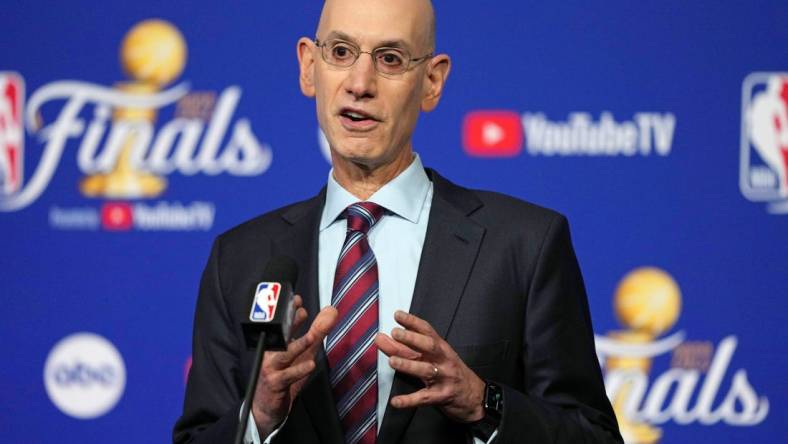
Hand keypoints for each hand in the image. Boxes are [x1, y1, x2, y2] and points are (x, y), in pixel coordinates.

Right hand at [252, 296, 337, 435]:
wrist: (267, 406)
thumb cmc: (285, 375)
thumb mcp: (305, 351)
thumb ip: (318, 331)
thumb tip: (331, 310)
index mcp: (278, 342)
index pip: (283, 323)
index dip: (289, 311)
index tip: (297, 299)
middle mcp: (272, 353)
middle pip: (281, 336)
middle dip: (290, 322)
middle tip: (301, 311)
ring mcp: (272, 368)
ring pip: (283, 355)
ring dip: (297, 345)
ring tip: (311, 337)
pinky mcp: (275, 384)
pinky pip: (287, 376)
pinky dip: (298, 370)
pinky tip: (310, 364)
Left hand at [376, 310, 485, 422]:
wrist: (475, 398)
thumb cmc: (449, 373)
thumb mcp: (429, 359)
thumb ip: (403, 348)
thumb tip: (381, 338)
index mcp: (441, 348)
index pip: (427, 331)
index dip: (412, 321)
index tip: (398, 315)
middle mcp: (443, 360)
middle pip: (430, 346)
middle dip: (412, 339)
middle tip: (396, 333)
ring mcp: (444, 378)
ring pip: (426, 370)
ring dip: (409, 365)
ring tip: (392, 361)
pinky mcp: (442, 396)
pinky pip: (424, 398)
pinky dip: (409, 400)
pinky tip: (396, 401)